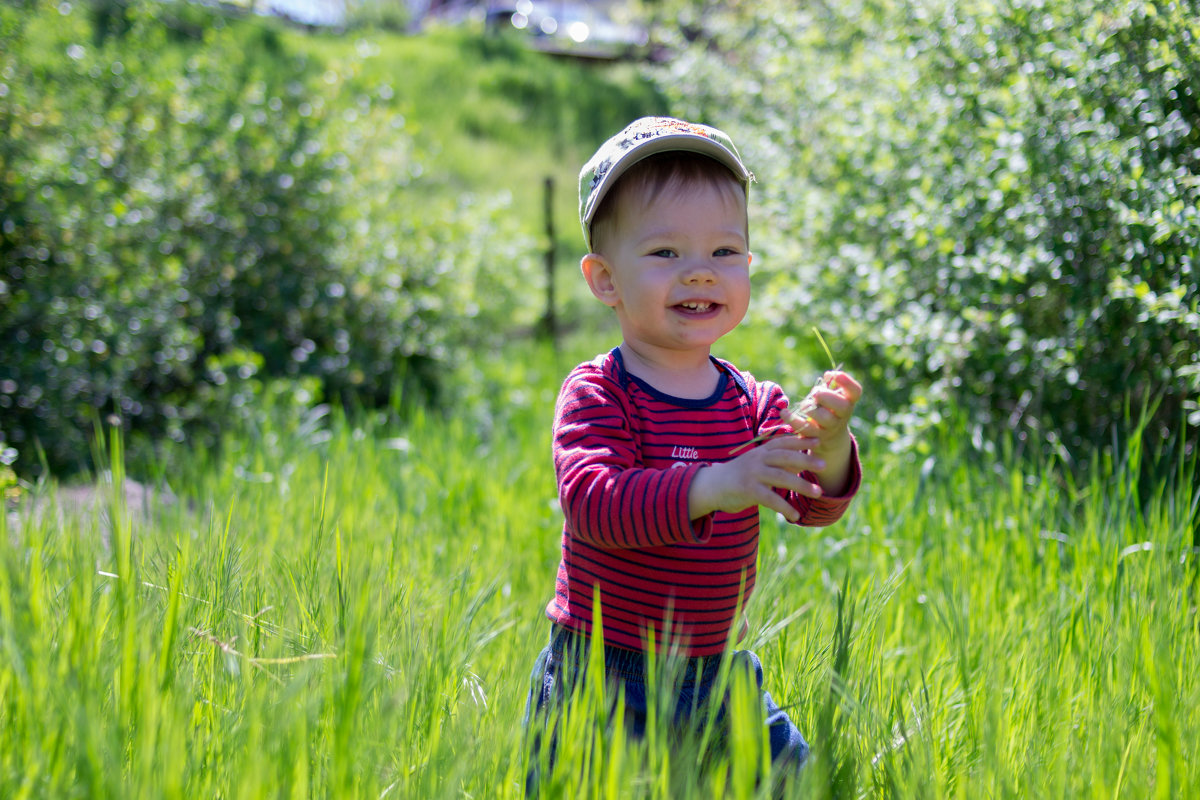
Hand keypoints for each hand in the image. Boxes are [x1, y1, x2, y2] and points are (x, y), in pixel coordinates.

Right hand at [688, 434, 826, 523]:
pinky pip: (770, 499)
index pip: (783, 442)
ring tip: (819, 493)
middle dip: (806, 459)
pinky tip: (795, 516)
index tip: (818, 438)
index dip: (800, 439)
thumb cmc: (738, 476)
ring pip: (781, 477)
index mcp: (761, 451)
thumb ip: (777, 462)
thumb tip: (802, 462)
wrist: (711, 487)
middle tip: (824, 464)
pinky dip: (784, 507)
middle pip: (785, 457)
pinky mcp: (748, 490)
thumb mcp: (756, 464)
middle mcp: (757, 459)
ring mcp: (752, 474)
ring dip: (801, 485)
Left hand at [786, 370, 860, 493]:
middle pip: (841, 406)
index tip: (833, 374)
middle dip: (826, 397)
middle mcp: (843, 416)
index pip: (855, 392)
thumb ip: (830, 386)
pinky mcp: (816, 437)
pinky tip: (784, 412)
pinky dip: (793, 420)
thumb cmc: (829, 408)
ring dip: (811, 408)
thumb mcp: (833, 397)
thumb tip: (828, 376)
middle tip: (815, 393)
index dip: (846, 382)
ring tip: (805, 405)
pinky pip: (805, 429)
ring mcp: (831, 428)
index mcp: (849, 402)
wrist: (830, 437)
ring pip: (824, 418)